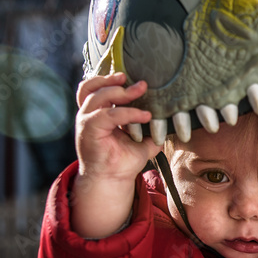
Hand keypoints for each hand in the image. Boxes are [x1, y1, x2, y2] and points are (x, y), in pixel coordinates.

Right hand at [70, 73, 160, 237]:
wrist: (112, 180)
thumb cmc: (124, 160)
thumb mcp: (142, 140)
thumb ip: (152, 127)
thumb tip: (171, 118)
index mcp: (98, 112)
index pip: (99, 86)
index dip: (112, 78)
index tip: (135, 77)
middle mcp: (89, 113)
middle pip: (96, 87)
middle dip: (116, 80)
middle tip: (141, 82)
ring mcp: (86, 120)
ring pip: (100, 96)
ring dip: (122, 92)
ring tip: (141, 89)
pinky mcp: (88, 129)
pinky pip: (109, 115)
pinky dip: (128, 113)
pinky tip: (145, 115)